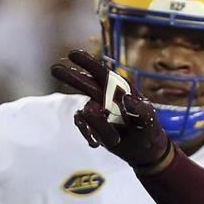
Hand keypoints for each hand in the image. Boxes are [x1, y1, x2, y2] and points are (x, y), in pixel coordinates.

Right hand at [50, 50, 171, 169]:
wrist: (144, 149)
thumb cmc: (148, 128)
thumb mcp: (150, 119)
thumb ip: (141, 109)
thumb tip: (127, 99)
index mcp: (120, 89)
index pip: (102, 73)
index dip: (87, 63)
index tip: (72, 54)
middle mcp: (105, 96)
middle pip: (84, 84)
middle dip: (71, 77)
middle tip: (54, 69)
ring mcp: (96, 110)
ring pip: (87, 111)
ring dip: (98, 125)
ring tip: (115, 139)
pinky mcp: (91, 124)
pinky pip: (82, 125)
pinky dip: (87, 133)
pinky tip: (94, 144)